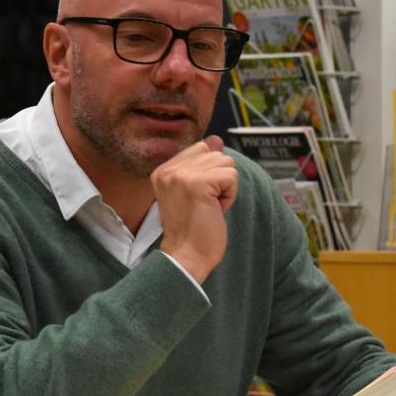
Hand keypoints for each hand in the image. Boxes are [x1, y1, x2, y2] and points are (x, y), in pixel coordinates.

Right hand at [153, 136, 238, 282]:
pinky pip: (231, 176)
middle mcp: (169, 169)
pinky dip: (230, 196)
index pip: (201, 148)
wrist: (186, 256)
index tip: (198, 198)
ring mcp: (182, 175)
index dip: (209, 173)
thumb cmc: (192, 230)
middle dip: (219, 180)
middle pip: (216, 154)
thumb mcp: (195, 191)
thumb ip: (203, 164)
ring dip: (225, 188)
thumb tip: (216, 139)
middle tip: (204, 205)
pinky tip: (214, 210)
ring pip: (226, 163)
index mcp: (164, 170)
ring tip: (209, 207)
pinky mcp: (199, 183)